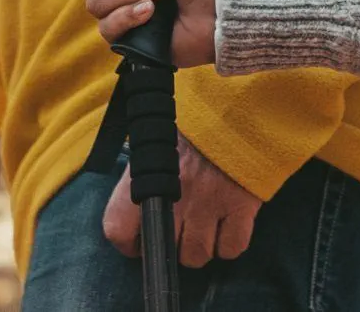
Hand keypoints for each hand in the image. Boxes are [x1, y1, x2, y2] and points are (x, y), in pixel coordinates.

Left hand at [101, 136, 259, 268]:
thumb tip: (139, 210)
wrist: (238, 103)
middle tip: (184, 225)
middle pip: (165, 251)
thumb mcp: (159, 143)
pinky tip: (230, 223)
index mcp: (147, 176)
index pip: (118, 229)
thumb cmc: (195, 124)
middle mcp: (174, 195)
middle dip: (174, 244)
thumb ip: (146, 175)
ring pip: (198, 256)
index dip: (128, 243)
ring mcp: (208, 203)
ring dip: (203, 246)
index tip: (141, 240)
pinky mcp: (241, 206)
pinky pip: (231, 248)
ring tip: (209, 223)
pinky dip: (230, 243)